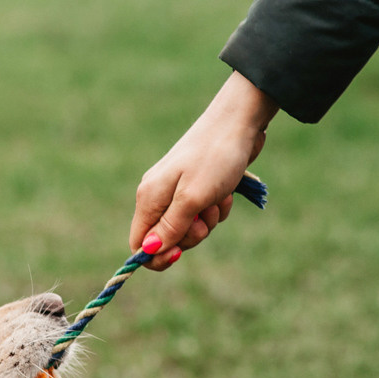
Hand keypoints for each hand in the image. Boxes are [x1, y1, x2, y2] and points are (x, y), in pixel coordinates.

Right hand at [131, 71, 277, 269]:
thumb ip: (170, 227)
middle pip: (166, 239)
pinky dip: (217, 208)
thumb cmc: (215, 157)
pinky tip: (226, 192)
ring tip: (218, 198)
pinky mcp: (196, 186)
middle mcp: (158, 195)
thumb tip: (147, 251)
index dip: (156, 255)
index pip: (138, 243)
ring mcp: (177, 190)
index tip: (179, 254)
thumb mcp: (192, 198)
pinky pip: (203, 214)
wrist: (239, 121)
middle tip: (204, 219)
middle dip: (189, 236)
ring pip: (188, 228)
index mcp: (149, 198)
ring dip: (207, 221)